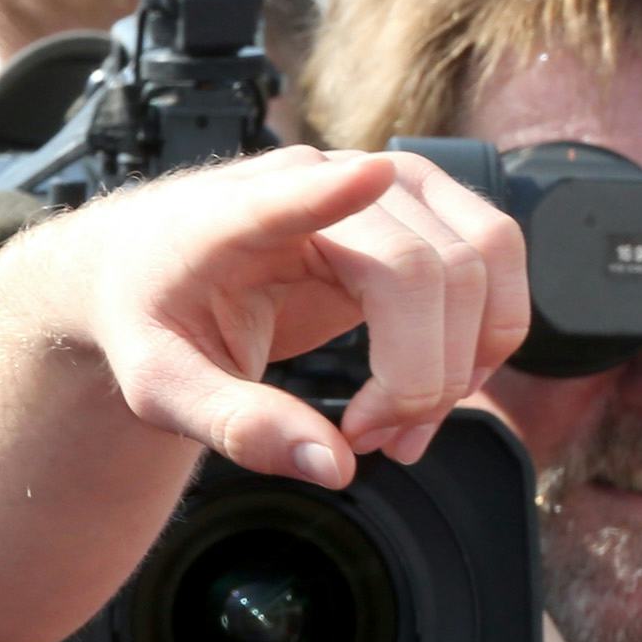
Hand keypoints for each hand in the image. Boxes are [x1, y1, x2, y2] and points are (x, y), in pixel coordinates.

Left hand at [72, 146, 530, 486]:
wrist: (147, 268)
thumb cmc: (152, 316)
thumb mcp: (161, 387)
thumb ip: (237, 426)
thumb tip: (335, 466)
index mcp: (232, 212)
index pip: (291, 191)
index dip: (335, 188)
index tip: (371, 177)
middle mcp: (322, 175)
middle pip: (427, 269)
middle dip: (421, 378)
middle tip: (364, 440)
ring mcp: (387, 182)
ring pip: (483, 262)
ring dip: (466, 364)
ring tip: (394, 428)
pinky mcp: (422, 208)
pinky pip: (493, 267)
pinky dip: (483, 343)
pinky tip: (425, 398)